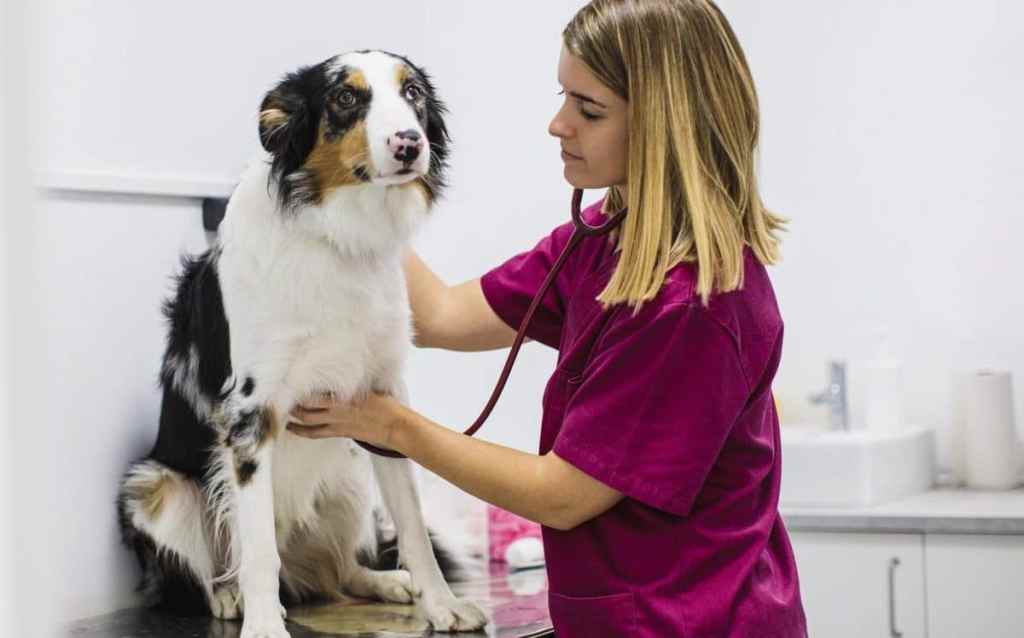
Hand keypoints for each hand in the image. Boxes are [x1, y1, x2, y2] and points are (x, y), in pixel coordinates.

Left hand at [287, 391, 405, 448]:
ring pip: (308, 422)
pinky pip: (316, 434)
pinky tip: (294, 428)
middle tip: (280, 398)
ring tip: (282, 413)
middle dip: (292, 405)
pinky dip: (303, 431)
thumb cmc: (385, 404)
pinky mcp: (340, 433)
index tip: (288, 383)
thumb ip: (351, 382)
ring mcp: (337, 424)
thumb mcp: (369, 387)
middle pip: (306, 409)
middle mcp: (337, 412)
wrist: (394, 426)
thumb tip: (341, 369)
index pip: (313, 395)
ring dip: (294, 418)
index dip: (298, 391)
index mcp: (343, 399)